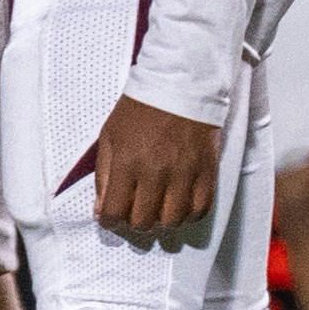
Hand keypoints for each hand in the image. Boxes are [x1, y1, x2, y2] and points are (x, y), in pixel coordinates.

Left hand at [87, 97, 230, 251]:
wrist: (179, 87)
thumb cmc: (139, 111)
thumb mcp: (109, 136)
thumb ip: (103, 175)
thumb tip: (101, 210)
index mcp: (126, 163)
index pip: (114, 212)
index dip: (109, 221)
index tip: (110, 216)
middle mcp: (155, 172)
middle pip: (143, 221)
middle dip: (134, 222)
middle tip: (134, 210)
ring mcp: (184, 173)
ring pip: (173, 220)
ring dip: (162, 220)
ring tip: (158, 208)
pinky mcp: (207, 171)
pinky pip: (200, 209)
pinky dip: (189, 214)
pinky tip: (180, 206)